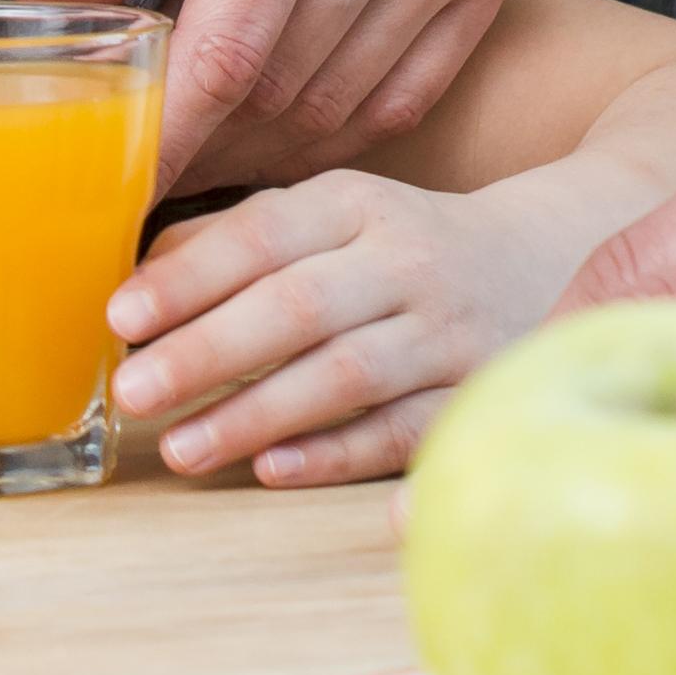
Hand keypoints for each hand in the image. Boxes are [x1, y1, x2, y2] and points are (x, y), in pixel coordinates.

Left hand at [19, 0, 514, 188]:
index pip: (232, 50)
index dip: (174, 133)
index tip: (124, 189)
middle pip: (286, 86)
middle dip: (208, 138)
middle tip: (147, 158)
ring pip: (344, 102)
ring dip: (268, 140)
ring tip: (203, 139)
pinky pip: (408, 93)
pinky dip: (339, 124)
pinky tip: (278, 121)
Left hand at [105, 165, 613, 487]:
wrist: (554, 256)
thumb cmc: (399, 244)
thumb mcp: (330, 215)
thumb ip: (237, 238)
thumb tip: (134, 280)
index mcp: (355, 204)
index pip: (264, 236)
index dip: (190, 278)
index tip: (121, 317)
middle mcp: (405, 262)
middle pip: (298, 307)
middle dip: (208, 352)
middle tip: (131, 391)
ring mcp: (447, 333)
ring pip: (346, 375)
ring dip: (258, 414)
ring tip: (181, 446)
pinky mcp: (477, 394)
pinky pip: (402, 430)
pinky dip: (338, 454)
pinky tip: (273, 470)